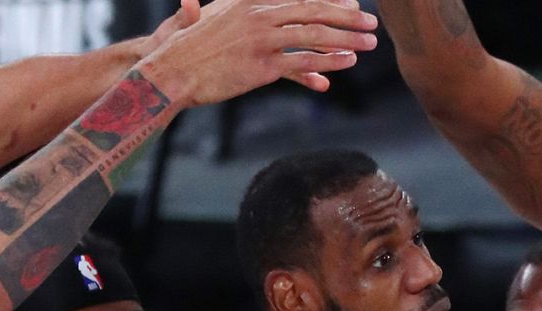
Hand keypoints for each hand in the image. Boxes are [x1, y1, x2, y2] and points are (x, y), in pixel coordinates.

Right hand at [141, 0, 378, 104]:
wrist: (171, 72)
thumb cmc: (190, 50)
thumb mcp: (215, 20)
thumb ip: (240, 14)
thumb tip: (255, 11)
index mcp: (249, 1)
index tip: (350, 2)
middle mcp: (258, 14)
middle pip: (312, 10)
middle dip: (346, 15)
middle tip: (370, 21)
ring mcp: (261, 39)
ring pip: (314, 34)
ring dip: (346, 38)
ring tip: (369, 43)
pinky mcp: (261, 65)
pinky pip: (302, 61)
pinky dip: (327, 61)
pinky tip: (346, 62)